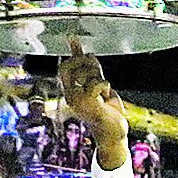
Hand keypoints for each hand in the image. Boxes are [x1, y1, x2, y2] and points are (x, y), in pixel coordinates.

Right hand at [57, 40, 128, 162]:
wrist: (114, 135)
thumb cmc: (108, 112)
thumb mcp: (99, 86)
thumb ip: (90, 69)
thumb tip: (81, 49)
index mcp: (71, 92)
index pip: (64, 67)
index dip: (73, 53)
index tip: (77, 42)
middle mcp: (70, 96)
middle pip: (69, 66)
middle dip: (85, 62)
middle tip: (98, 71)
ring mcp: (78, 100)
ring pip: (86, 73)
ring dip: (99, 77)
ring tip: (104, 91)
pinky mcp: (88, 103)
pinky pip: (96, 82)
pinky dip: (105, 86)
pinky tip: (107, 96)